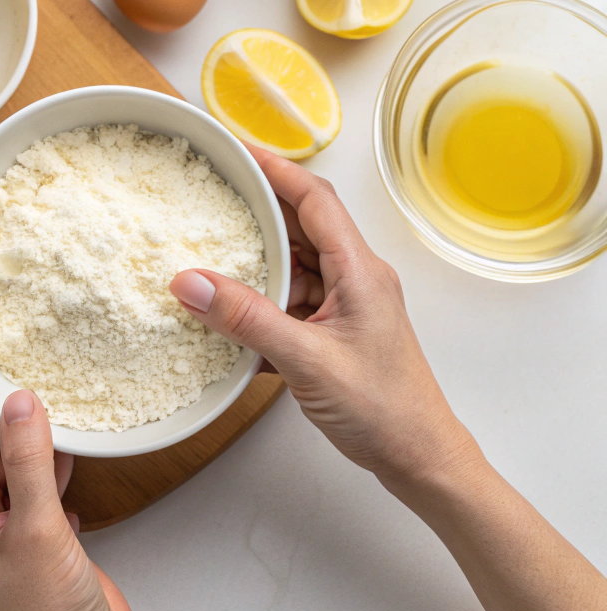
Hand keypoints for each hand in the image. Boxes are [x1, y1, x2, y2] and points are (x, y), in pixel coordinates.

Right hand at [170, 148, 477, 492]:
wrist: (422, 460)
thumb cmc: (385, 411)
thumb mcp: (307, 361)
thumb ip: (247, 319)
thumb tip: (190, 282)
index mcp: (359, 269)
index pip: (316, 198)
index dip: (277, 168)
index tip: (238, 150)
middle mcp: (356, 277)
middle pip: (302, 225)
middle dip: (258, 209)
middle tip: (213, 195)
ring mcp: (347, 305)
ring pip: (295, 264)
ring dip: (257, 262)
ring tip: (211, 255)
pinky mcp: (337, 331)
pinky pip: (293, 300)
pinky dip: (263, 302)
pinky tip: (233, 315)